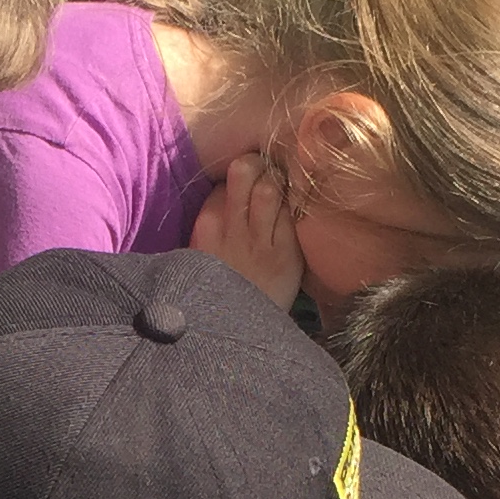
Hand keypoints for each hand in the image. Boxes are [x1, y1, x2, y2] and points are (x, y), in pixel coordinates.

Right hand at [189, 150, 305, 310]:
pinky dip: (295, 211)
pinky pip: (293, 217)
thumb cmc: (221, 287)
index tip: (251, 178)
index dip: (242, 172)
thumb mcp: (204, 251)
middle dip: (260, 166)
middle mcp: (231, 228)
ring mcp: (260, 242)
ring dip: (279, 185)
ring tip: (282, 194)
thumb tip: (234, 186)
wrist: (234, 332)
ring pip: (271, 189)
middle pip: (246, 171)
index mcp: (207, 225)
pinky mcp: (286, 256)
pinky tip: (294, 218)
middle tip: (268, 175)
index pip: (226, 179)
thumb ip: (218, 219)